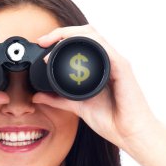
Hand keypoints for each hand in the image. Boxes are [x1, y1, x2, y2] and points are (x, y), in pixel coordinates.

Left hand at [33, 25, 158, 150]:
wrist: (129, 133)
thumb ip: (57, 99)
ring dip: (72, 35)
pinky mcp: (123, 69)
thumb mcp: (76, 106)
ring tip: (53, 43)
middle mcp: (107, 60)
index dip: (59, 37)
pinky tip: (76, 48)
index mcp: (98, 66)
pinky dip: (90, 45)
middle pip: (86, 32)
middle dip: (62, 31)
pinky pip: (107, 50)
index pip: (80, 41)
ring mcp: (115, 62)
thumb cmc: (110, 119)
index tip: (42, 43)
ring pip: (95, 36)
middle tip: (44, 40)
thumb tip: (36, 96)